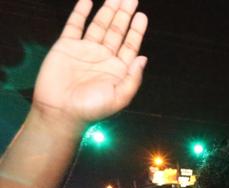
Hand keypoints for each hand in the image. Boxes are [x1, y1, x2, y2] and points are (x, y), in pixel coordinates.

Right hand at [32, 0, 147, 127]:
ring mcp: (85, 51)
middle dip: (124, 15)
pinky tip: (88, 0)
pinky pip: (74, 25)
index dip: (136, 30)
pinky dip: (80, 12)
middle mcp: (103, 58)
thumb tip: (144, 58)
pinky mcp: (66, 47)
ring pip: (99, 25)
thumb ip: (133, 78)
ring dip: (107, 10)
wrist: (60, 112)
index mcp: (117, 69)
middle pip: (116, 31)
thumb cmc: (92, 109)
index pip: (130, 45)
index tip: (141, 15)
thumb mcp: (120, 97)